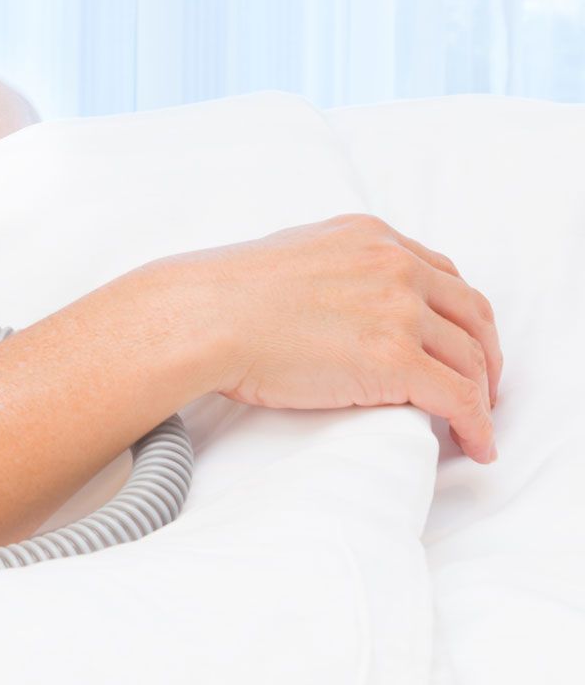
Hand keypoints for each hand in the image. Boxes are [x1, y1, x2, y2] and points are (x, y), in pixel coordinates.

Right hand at [169, 214, 503, 460]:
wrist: (201, 318)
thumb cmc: (221, 296)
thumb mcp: (292, 254)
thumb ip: (332, 269)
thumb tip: (336, 302)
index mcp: (371, 239)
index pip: (443, 275)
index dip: (461, 315)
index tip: (460, 341)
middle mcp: (395, 266)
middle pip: (471, 314)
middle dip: (484, 354)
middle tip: (483, 385)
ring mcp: (399, 312)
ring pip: (470, 359)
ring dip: (481, 395)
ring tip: (476, 423)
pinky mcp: (395, 360)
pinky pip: (458, 399)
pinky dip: (477, 425)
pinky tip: (477, 445)